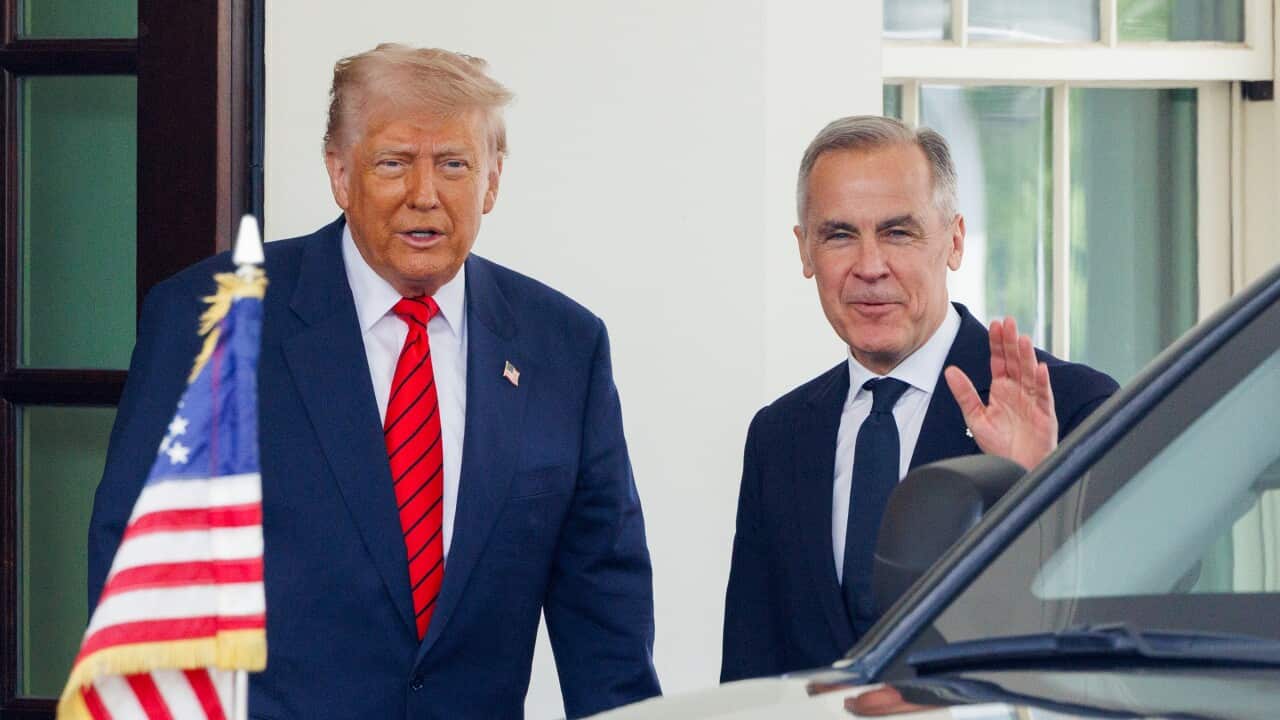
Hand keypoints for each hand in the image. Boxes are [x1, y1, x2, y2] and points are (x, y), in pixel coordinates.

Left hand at [943, 317, 1057, 469]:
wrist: (1017, 468)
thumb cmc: (999, 446)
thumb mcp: (975, 418)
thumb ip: (964, 394)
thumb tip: (950, 371)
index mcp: (1002, 390)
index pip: (1000, 361)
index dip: (998, 343)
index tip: (995, 325)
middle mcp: (1018, 391)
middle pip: (1016, 361)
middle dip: (1012, 342)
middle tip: (1009, 322)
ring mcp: (1033, 401)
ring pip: (1030, 373)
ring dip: (1027, 356)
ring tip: (1022, 339)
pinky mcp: (1045, 415)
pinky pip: (1044, 395)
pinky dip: (1042, 382)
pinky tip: (1040, 368)